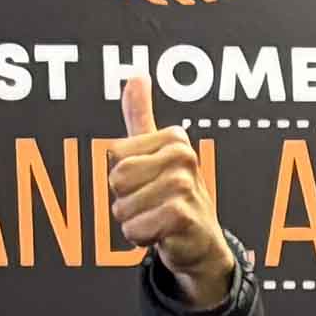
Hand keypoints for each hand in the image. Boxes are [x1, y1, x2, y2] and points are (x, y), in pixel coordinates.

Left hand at [103, 76, 236, 299]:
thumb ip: (141, 115)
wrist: (201, 240)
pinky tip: (163, 234)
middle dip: (125, 200)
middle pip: (116, 179)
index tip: (148, 180)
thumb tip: (136, 75)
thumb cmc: (174, 196)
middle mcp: (182, 156)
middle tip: (152, 203)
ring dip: (133, 221)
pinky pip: (135, 228)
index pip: (114, 155)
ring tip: (157, 218)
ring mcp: (184, 185)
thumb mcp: (158, 152)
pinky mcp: (182, 216)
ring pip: (122, 206)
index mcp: (173, 138)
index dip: (123, 175)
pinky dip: (141, 238)